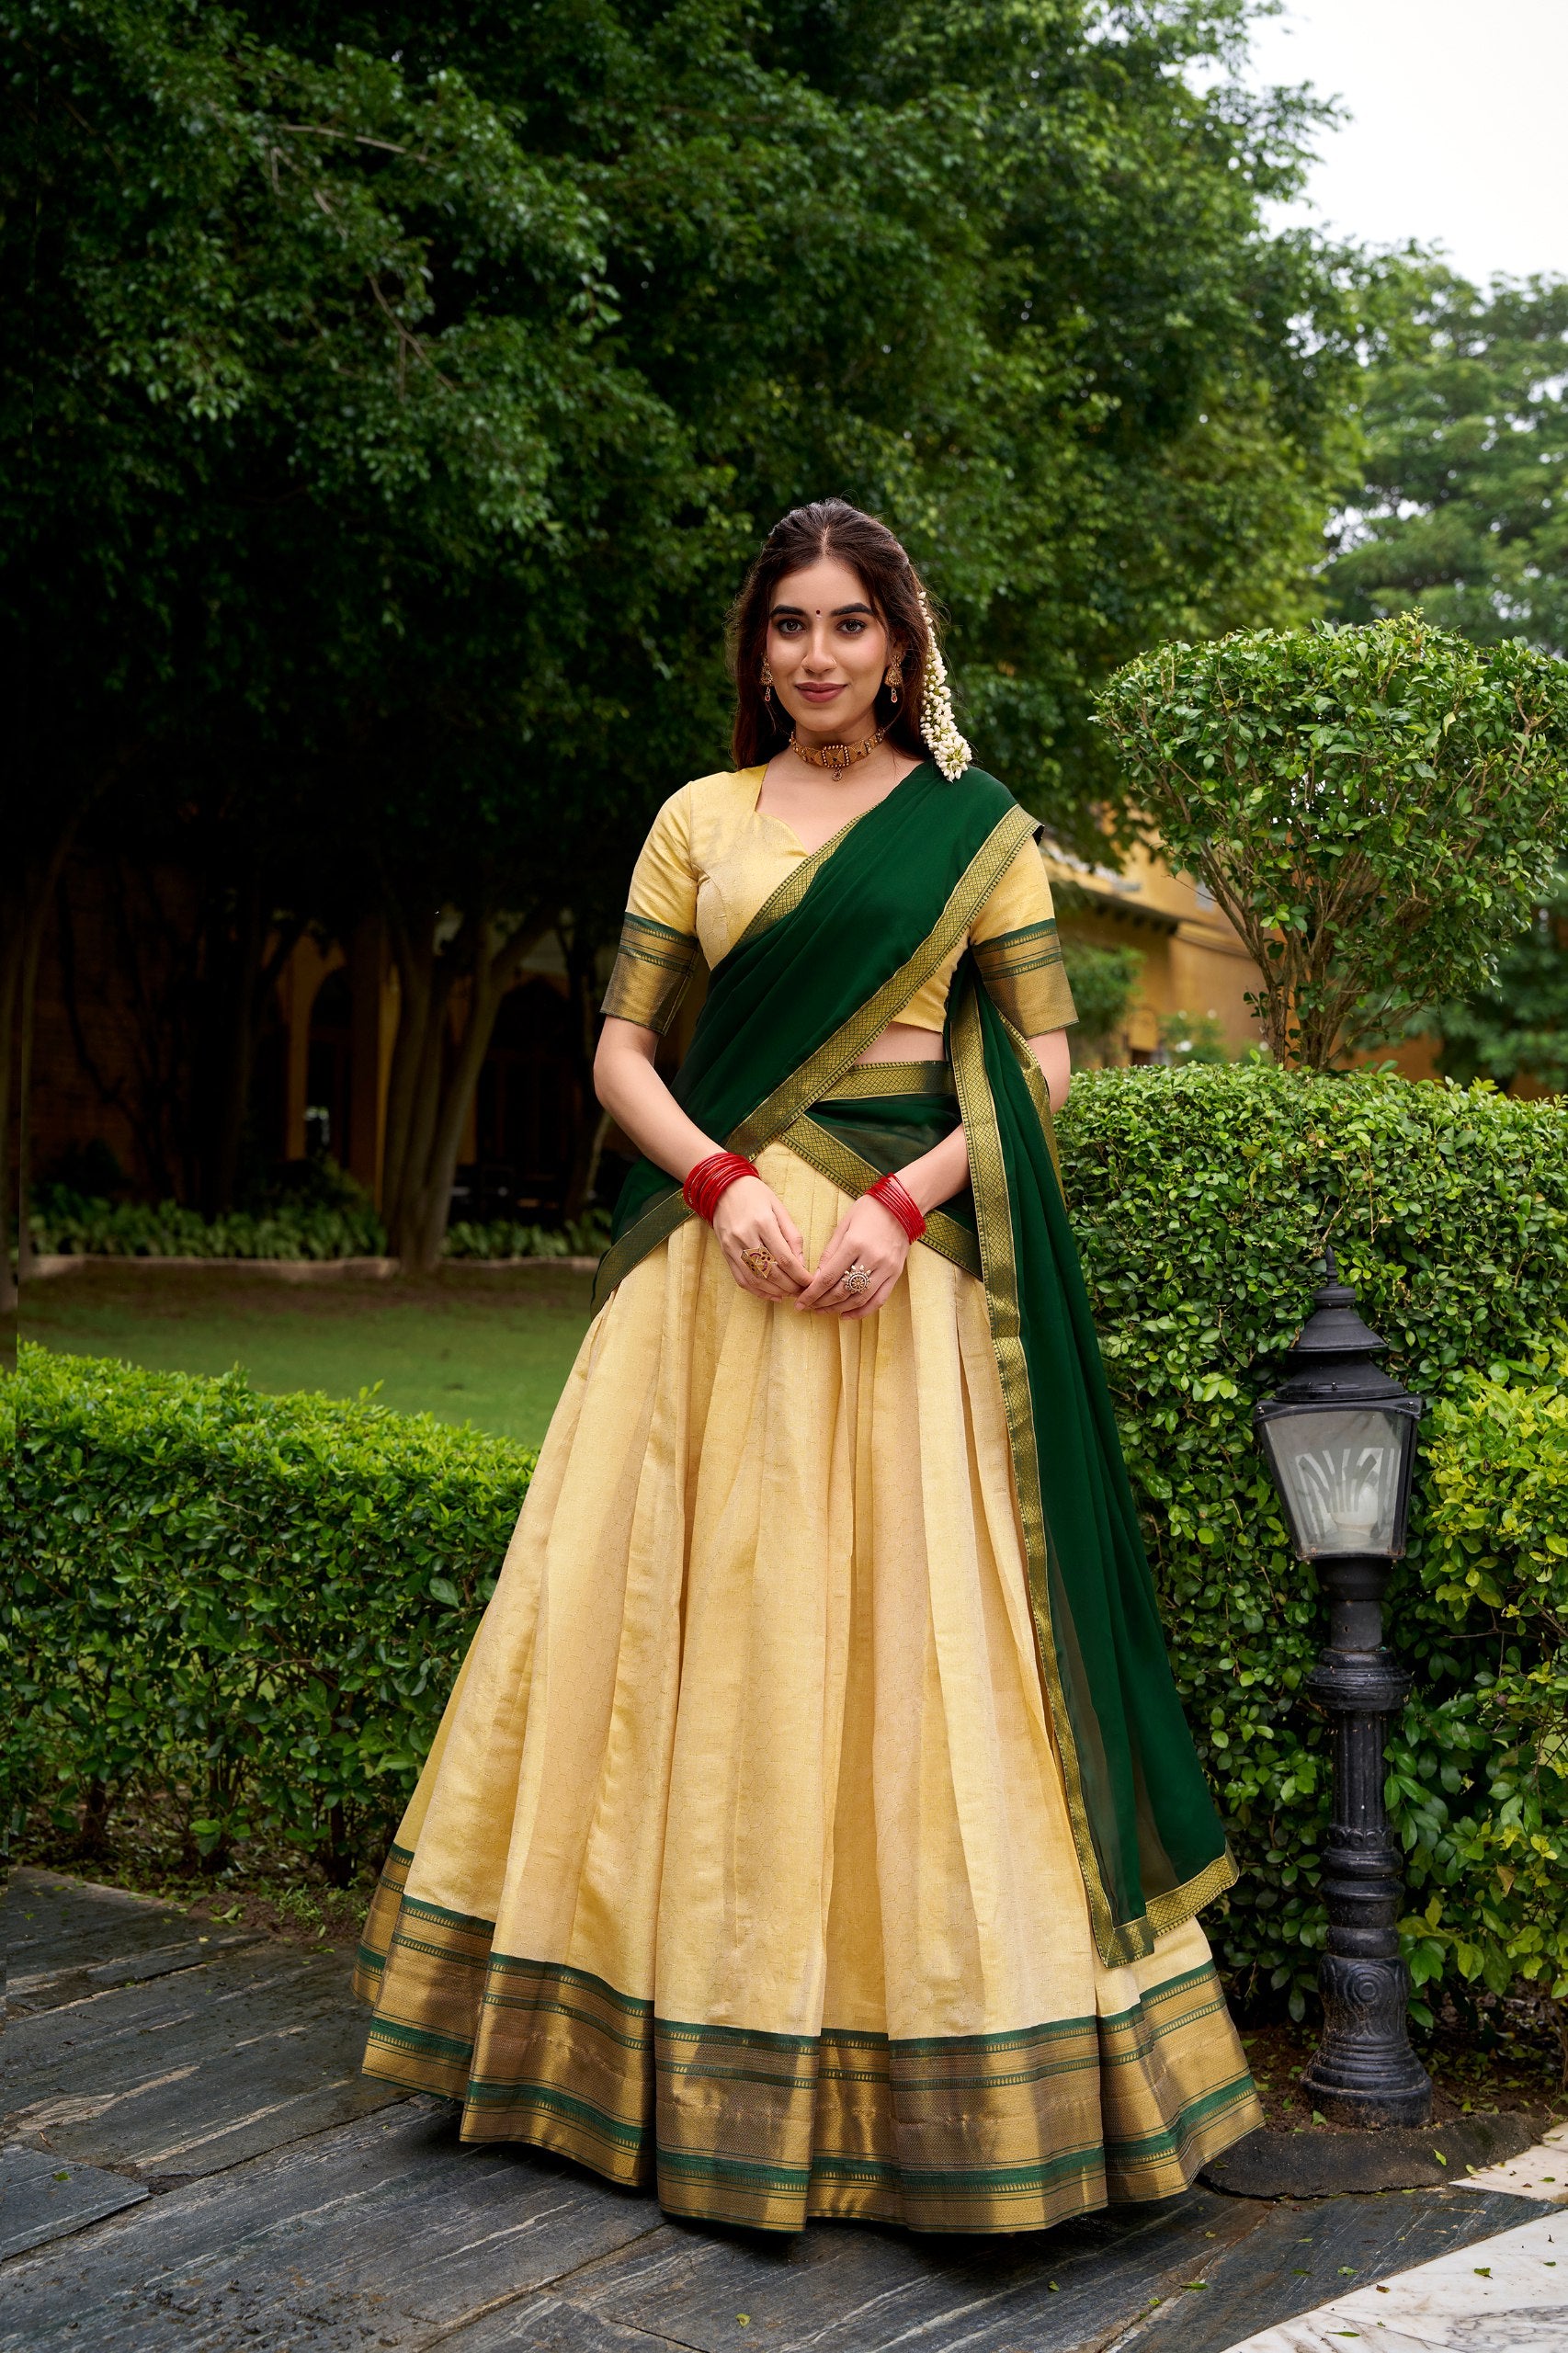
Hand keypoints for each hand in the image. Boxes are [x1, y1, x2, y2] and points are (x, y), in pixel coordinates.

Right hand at [710, 1175, 809, 1299]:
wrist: (722, 1187)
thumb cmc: (756, 1195)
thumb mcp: (779, 1208)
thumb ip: (792, 1235)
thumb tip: (801, 1263)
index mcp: (763, 1223)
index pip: (785, 1258)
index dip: (800, 1275)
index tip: (811, 1283)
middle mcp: (745, 1236)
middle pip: (771, 1272)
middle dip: (790, 1286)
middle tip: (803, 1292)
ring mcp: (732, 1246)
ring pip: (756, 1279)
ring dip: (775, 1291)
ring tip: (790, 1294)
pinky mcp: (725, 1253)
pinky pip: (741, 1279)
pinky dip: (757, 1291)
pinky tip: (772, 1294)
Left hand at [795, 1194, 909, 1320]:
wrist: (902, 1205)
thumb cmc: (869, 1210)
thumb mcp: (844, 1225)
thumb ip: (830, 1252)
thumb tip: (816, 1278)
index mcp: (854, 1243)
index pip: (828, 1277)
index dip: (812, 1293)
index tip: (800, 1303)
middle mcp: (871, 1258)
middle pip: (842, 1291)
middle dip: (821, 1303)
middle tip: (808, 1307)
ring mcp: (886, 1268)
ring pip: (859, 1299)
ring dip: (838, 1309)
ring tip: (823, 1311)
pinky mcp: (896, 1274)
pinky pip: (879, 1300)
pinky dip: (862, 1311)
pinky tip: (846, 1315)